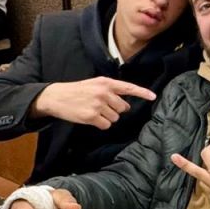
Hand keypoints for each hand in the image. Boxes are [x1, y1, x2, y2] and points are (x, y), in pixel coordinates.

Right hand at [31, 77, 155, 128]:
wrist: (56, 97)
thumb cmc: (76, 91)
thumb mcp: (94, 84)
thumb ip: (110, 90)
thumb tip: (125, 105)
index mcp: (105, 82)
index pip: (128, 88)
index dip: (142, 93)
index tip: (153, 97)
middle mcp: (104, 92)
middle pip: (122, 108)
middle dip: (114, 110)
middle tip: (100, 107)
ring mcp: (98, 104)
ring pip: (115, 118)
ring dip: (106, 118)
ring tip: (93, 111)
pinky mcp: (92, 116)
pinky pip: (106, 125)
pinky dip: (100, 124)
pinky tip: (90, 118)